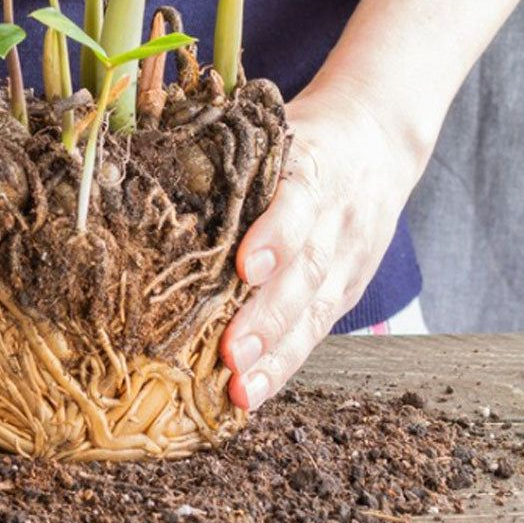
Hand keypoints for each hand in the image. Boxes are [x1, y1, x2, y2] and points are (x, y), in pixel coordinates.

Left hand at [220, 79, 424, 409]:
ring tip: (240, 389)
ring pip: (314, 311)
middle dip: (267, 318)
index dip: (274, 237)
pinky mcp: (349, 288)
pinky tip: (253, 393)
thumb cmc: (301, 135)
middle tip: (231, 354)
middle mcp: (335, 217)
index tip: (244, 268)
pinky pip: (317, 329)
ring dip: (277, 355)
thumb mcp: (274, 129)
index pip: (297, 204)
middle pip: (305, 273)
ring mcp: (347, 258)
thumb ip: (230, 156)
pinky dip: (286, 364)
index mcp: (313, 168)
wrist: (377, 138)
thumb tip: (146, 168)